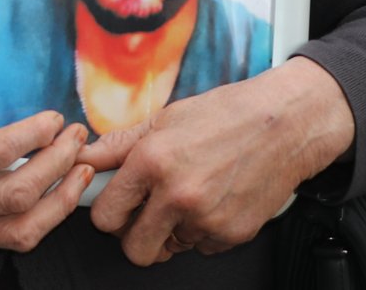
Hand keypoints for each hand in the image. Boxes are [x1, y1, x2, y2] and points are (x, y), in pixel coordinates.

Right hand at [0, 99, 93, 251]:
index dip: (32, 135)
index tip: (52, 119)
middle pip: (17, 193)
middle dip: (58, 163)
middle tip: (76, 136)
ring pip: (21, 229)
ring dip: (61, 200)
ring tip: (80, 170)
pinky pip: (9, 238)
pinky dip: (42, 218)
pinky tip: (57, 194)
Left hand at [82, 57, 354, 265]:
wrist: (284, 124)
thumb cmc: (225, 115)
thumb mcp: (164, 119)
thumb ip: (117, 145)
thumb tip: (81, 156)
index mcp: (153, 161)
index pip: (104, 215)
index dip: (107, 212)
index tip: (116, 206)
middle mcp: (178, 194)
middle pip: (133, 249)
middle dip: (135, 234)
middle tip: (146, 212)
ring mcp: (207, 219)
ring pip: (169, 248)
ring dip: (172, 231)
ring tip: (187, 196)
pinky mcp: (232, 234)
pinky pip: (202, 247)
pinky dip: (203, 231)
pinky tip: (213, 200)